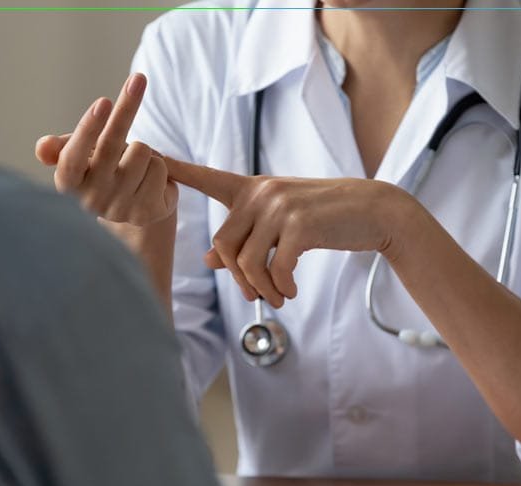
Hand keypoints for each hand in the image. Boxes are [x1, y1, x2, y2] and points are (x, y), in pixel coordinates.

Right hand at [35, 73, 176, 226]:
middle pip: (111, 146)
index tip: (104, 102)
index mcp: (69, 183)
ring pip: (141, 152)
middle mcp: (93, 199)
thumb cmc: (101, 173)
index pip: (72, 157)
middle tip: (138, 78)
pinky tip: (150, 180)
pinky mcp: (147, 212)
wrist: (133, 209)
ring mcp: (121, 208)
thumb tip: (42, 148)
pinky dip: (160, 166)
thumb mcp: (79, 157)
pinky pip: (160, 168)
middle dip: (126, 108)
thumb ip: (60, 149)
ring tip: (136, 164)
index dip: (88, 129)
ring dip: (143, 150)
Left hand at [164, 157, 412, 307]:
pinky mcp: (300, 224)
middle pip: (222, 244)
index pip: (207, 178)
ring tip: (277, 298)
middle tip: (255, 296)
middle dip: (236, 278)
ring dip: (259, 289)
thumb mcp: (280, 224)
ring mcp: (280, 206)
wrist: (372, 210)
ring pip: (246, 260)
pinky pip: (274, 267)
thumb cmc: (323, 219)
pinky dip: (280, 286)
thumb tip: (208, 260)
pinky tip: (290, 291)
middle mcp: (261, 192)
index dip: (178, 169)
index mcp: (252, 188)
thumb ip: (245, 238)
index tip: (148, 152)